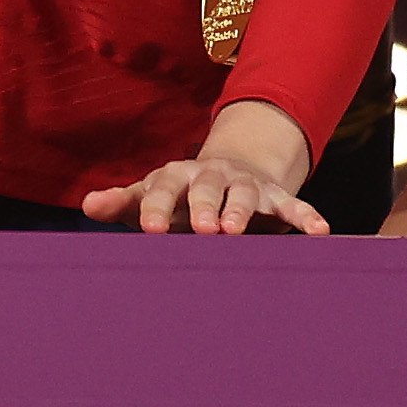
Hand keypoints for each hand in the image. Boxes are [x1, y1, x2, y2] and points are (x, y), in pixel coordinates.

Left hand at [79, 103, 326, 237]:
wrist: (232, 172)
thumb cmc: (182, 197)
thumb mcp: (152, 196)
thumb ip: (122, 203)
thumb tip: (87, 205)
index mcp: (178, 176)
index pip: (163, 188)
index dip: (156, 207)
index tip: (149, 230)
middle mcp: (212, 175)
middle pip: (207, 187)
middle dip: (204, 206)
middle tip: (201, 229)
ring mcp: (246, 184)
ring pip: (245, 194)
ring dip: (241, 210)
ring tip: (236, 232)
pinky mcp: (276, 197)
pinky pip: (293, 206)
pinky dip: (306, 217)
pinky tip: (319, 233)